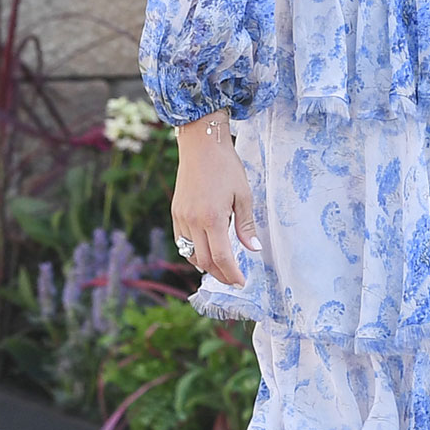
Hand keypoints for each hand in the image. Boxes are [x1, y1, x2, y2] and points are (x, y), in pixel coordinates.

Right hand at [171, 115, 259, 288]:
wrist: (201, 146)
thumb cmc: (227, 168)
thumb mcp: (244, 196)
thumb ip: (246, 225)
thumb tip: (254, 249)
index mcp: (212, 218)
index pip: (221, 257)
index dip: (231, 273)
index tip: (241, 282)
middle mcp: (192, 221)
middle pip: (204, 261)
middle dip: (219, 274)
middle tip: (233, 280)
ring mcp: (181, 217)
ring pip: (189, 253)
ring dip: (205, 265)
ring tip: (222, 269)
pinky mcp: (175, 212)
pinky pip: (182, 241)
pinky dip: (193, 251)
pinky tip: (206, 251)